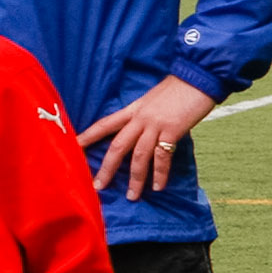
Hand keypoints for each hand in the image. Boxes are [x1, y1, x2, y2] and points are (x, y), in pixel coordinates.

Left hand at [81, 74, 217, 200]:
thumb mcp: (152, 99)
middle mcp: (140, 118)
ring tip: (132, 196)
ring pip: (139, 156)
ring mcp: (156, 125)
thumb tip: (140, 131)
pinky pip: (163, 156)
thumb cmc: (177, 88)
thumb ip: (143, 116)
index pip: (104, 125)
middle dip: (107, 168)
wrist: (198, 76)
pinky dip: (160, 173)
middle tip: (97, 187)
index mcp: (132, 110)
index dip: (88, 136)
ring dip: (135, 179)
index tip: (73, 148)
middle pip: (117, 146)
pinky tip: (158, 187)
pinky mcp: (173, 130)